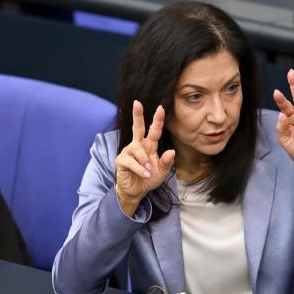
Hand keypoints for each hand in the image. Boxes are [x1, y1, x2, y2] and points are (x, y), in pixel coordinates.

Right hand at [114, 100, 174, 215]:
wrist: (137, 191)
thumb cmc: (149, 178)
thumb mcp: (162, 171)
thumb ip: (167, 161)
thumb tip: (172, 151)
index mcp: (149, 146)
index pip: (154, 131)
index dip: (157, 120)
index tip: (161, 108)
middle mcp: (138, 145)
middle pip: (137, 127)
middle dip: (137, 115)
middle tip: (137, 103)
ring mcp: (128, 152)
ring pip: (137, 149)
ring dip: (145, 160)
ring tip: (149, 170)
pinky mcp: (121, 160)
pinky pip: (131, 161)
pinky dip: (140, 168)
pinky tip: (144, 174)